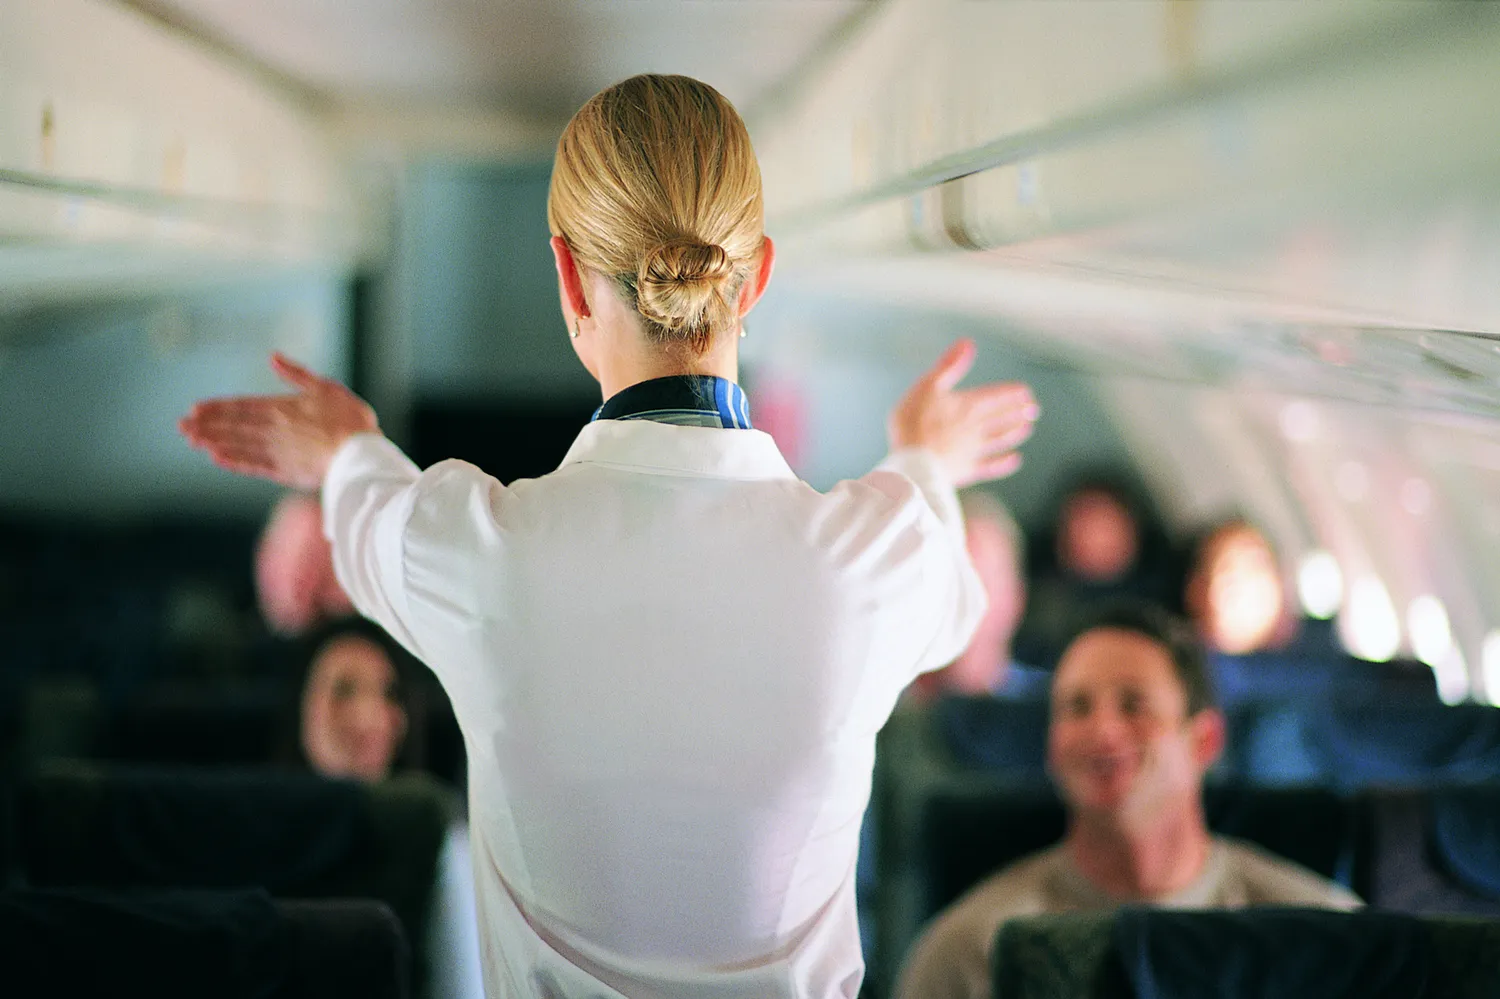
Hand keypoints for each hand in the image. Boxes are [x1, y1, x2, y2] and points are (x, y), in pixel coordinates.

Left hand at [179, 353, 378, 489]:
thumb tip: (273, 357)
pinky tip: (217, 459)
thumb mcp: (326, 387)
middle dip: (206, 425)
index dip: (216, 408)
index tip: (194, 409)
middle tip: (182, 427)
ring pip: (237, 445)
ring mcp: (276, 451)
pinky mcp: (284, 471)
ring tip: (192, 442)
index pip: (241, 406)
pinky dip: (233, 462)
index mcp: (282, 407)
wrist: (359, 454)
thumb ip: (297, 374)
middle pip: (232, 425)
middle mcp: (272, 429)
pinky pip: (252, 465)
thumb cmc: (349, 419)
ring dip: (213, 442)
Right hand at [887, 339, 1038, 487]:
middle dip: (1018, 412)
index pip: (995, 397)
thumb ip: (949, 366)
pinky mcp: (967, 470)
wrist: (913, 462)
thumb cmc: (914, 422)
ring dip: (1014, 433)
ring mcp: (973, 450)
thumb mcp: (927, 386)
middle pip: (1001, 418)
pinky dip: (1005, 463)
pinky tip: (1015, 460)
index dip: (1011, 394)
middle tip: (1034, 409)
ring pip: (1000, 440)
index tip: (1026, 392)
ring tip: (1027, 428)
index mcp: (967, 405)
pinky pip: (992, 466)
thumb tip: (968, 343)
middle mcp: (975, 427)